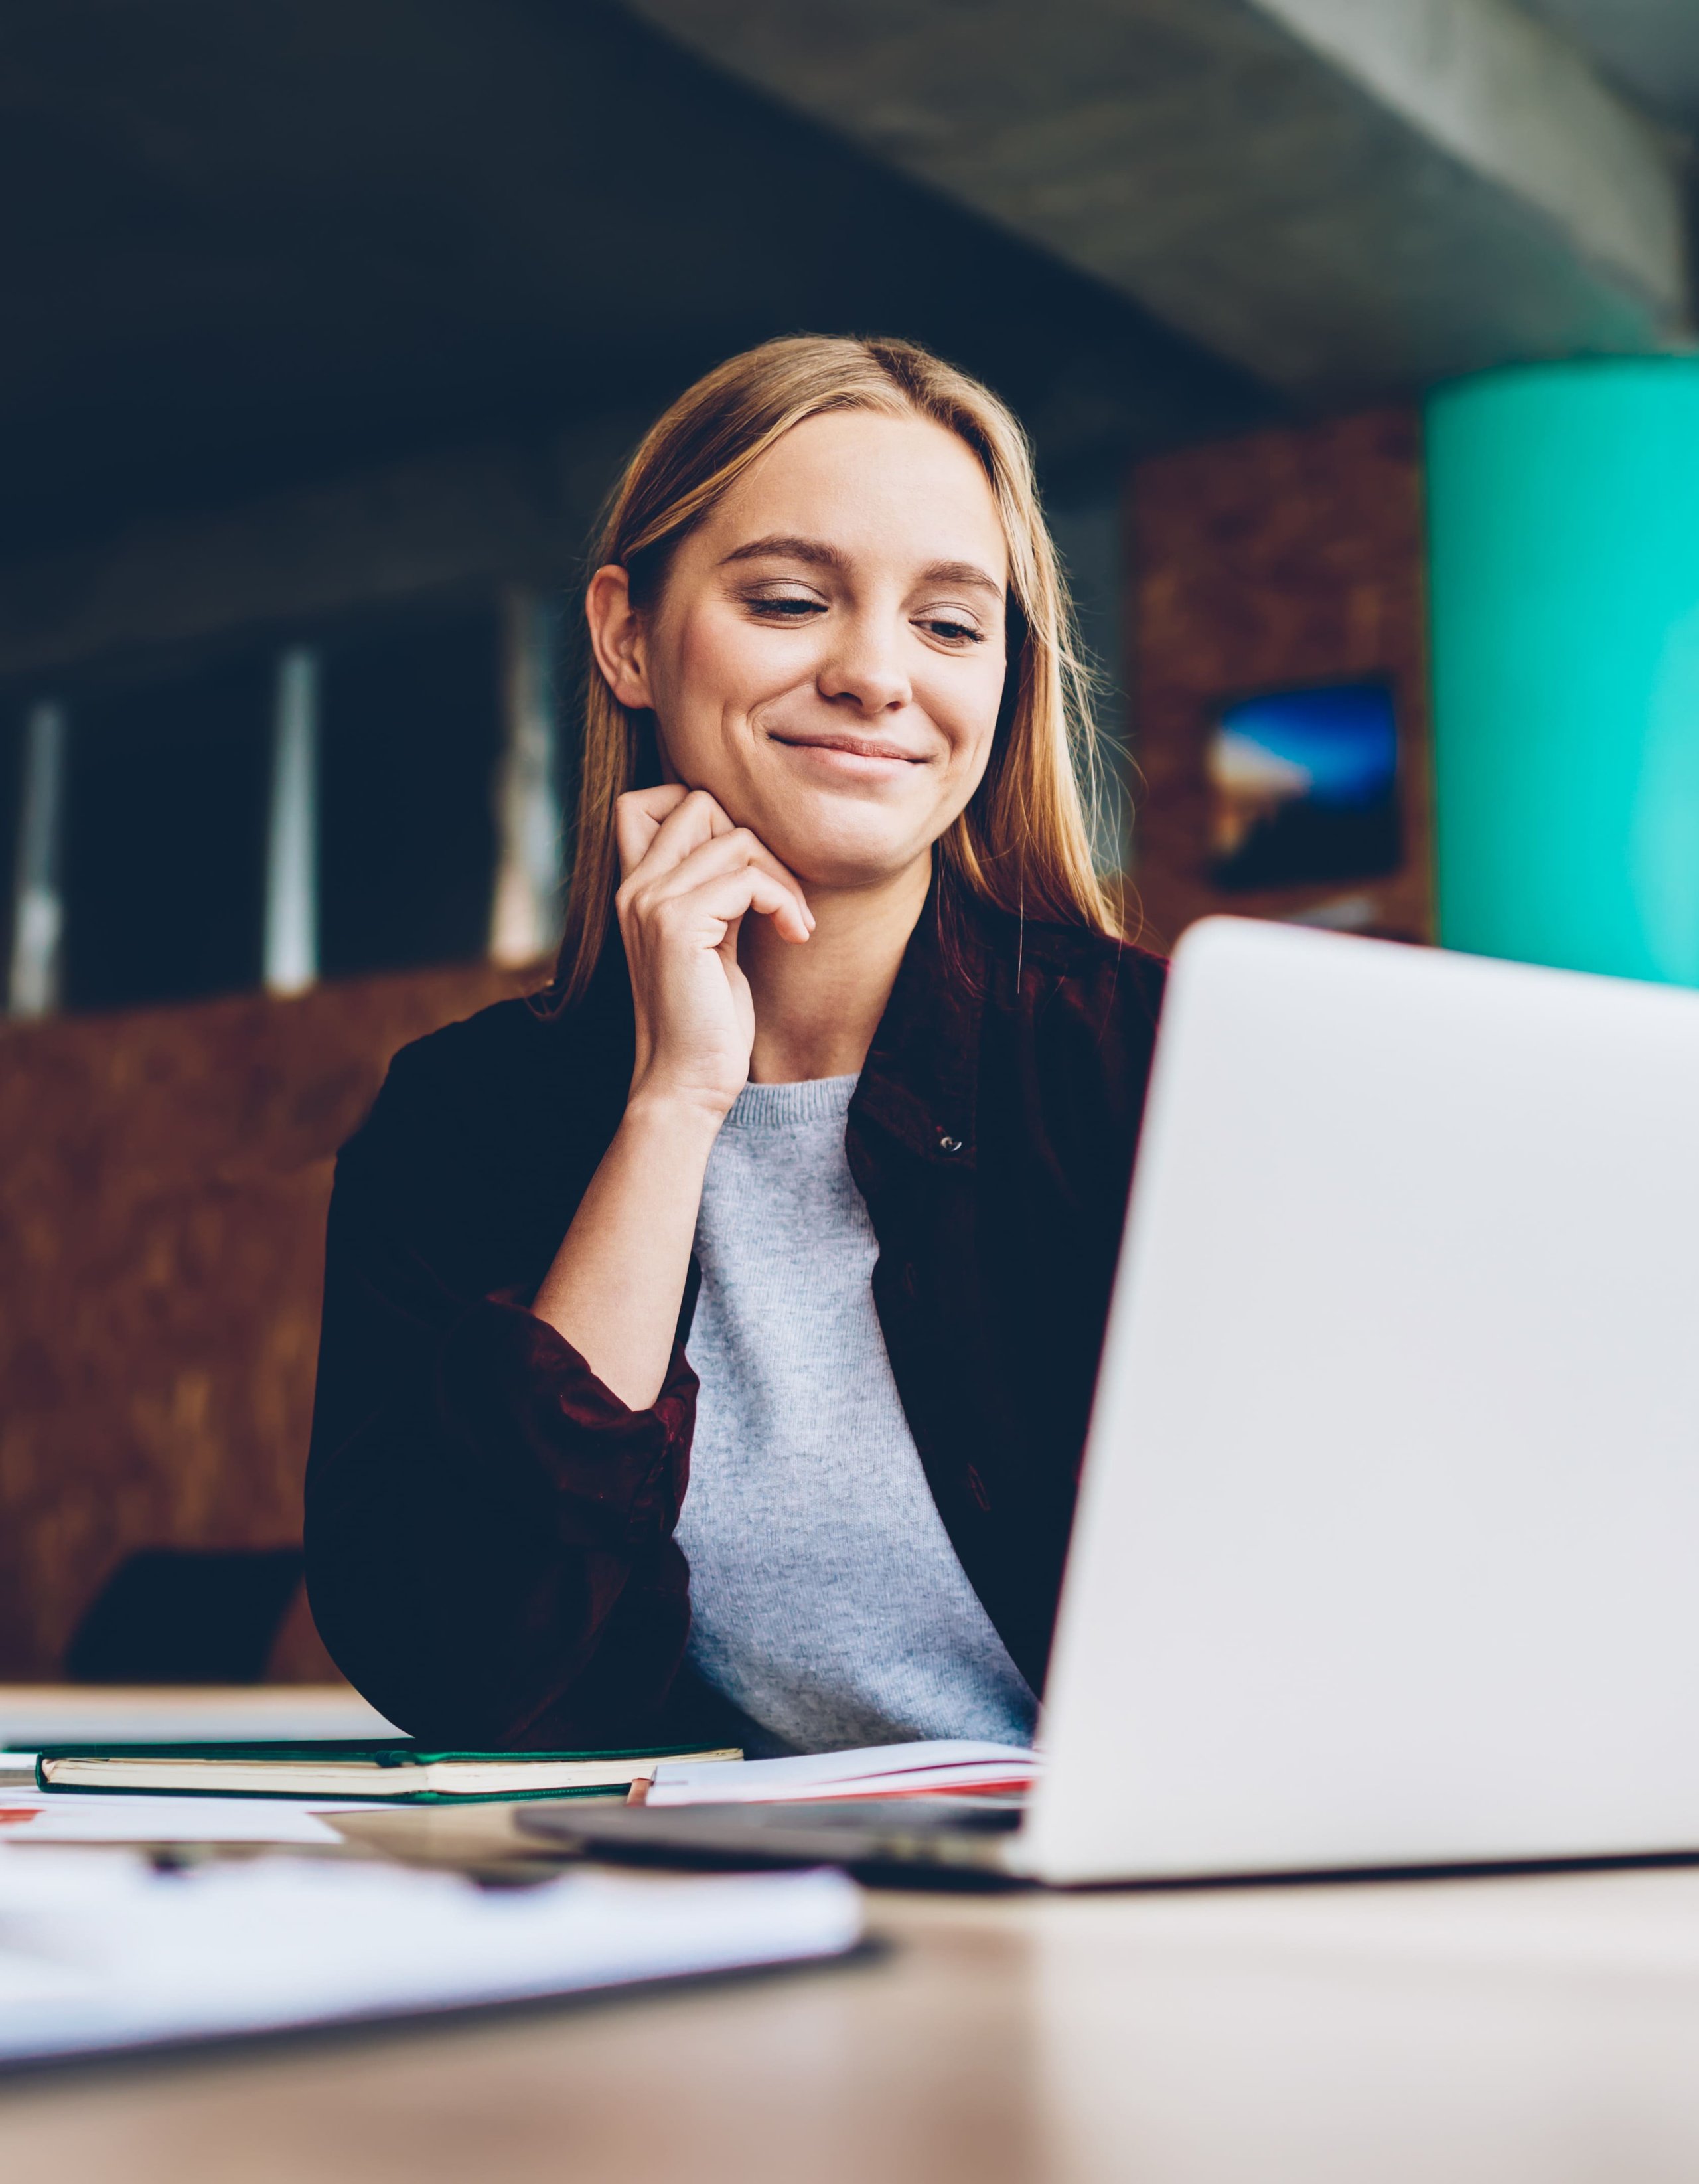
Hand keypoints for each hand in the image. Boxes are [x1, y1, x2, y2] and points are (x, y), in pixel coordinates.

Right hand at [614, 785, 812, 1118]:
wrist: (685, 1083)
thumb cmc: (706, 1020)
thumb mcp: (709, 940)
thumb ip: (712, 890)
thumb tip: (748, 842)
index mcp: (635, 888)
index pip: (645, 800)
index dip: (704, 811)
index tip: (744, 866)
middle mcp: (634, 887)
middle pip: (698, 802)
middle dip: (756, 841)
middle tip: (780, 895)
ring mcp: (651, 902)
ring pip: (734, 837)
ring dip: (781, 876)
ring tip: (793, 921)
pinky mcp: (678, 924)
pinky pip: (749, 878)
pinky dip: (784, 901)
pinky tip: (795, 934)